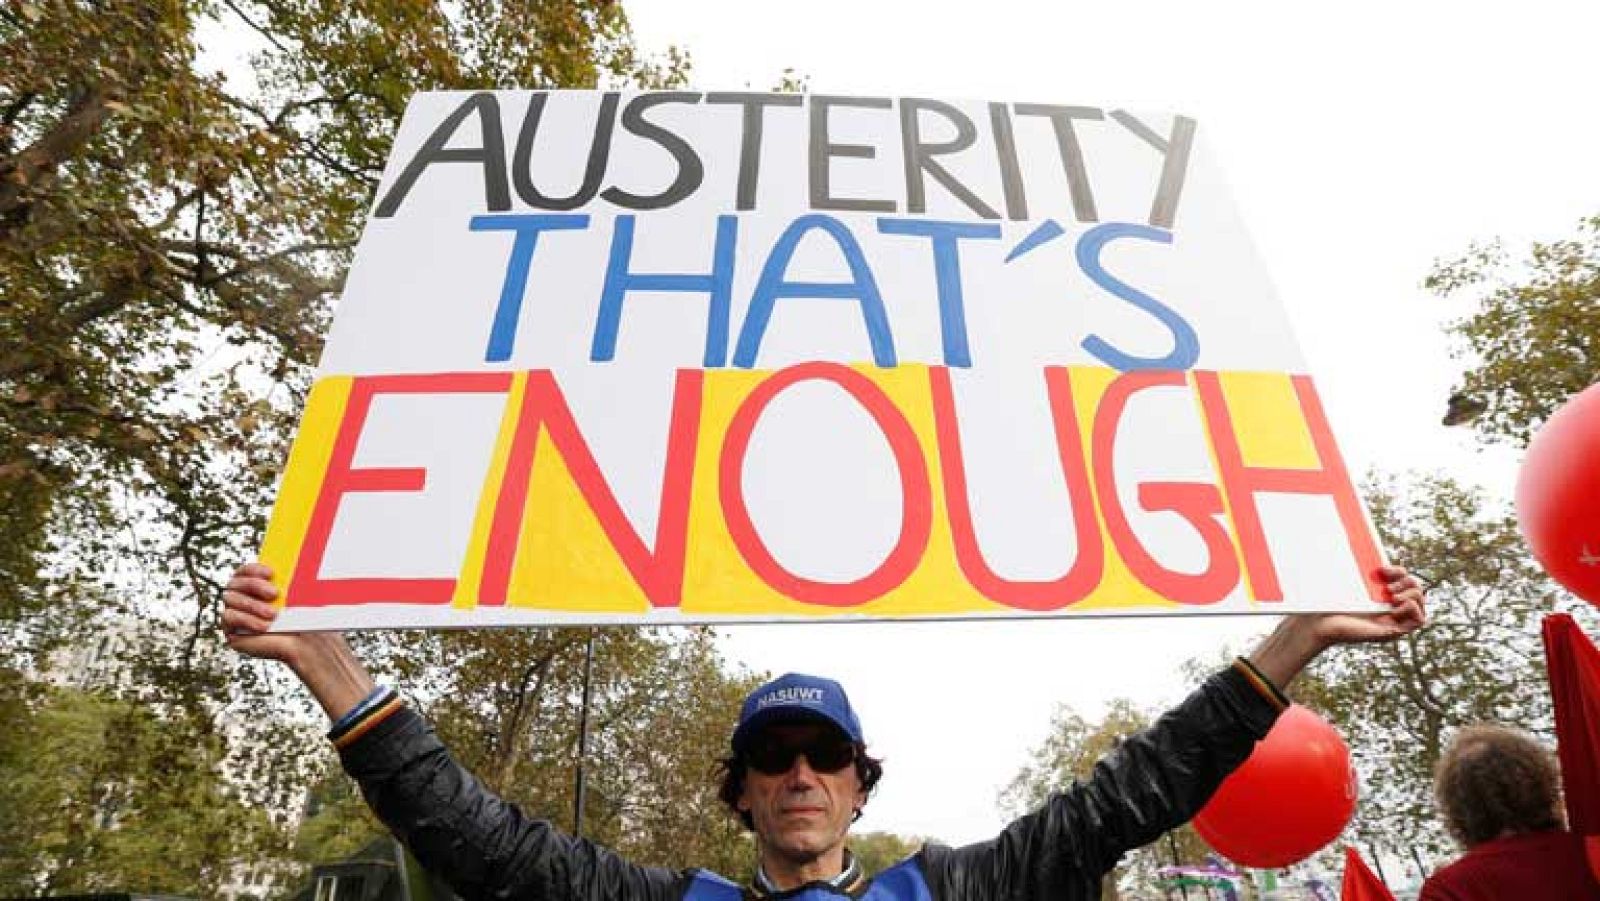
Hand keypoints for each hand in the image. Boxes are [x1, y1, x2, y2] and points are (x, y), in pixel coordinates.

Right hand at [222, 561, 314, 664]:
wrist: (304, 645)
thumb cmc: (304, 617)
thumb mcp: (301, 593)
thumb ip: (295, 575)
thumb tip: (298, 554)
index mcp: (256, 584)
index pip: (245, 570)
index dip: (254, 569)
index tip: (271, 573)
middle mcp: (241, 596)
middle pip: (235, 582)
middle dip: (254, 585)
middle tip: (274, 593)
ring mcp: (234, 612)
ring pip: (231, 598)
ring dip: (253, 605)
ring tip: (274, 615)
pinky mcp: (231, 629)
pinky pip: (229, 617)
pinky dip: (247, 619)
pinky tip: (264, 626)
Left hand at [1248, 564, 1426, 688]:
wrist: (1319, 623)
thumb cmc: (1325, 602)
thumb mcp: (1342, 578)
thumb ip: (1345, 559)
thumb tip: (1341, 524)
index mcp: (1378, 591)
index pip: (1402, 577)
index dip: (1397, 571)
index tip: (1381, 570)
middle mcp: (1388, 605)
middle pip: (1416, 588)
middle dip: (1408, 581)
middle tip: (1388, 587)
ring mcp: (1392, 619)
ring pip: (1420, 602)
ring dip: (1412, 594)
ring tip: (1392, 596)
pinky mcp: (1394, 632)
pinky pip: (1420, 620)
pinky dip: (1413, 609)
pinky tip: (1395, 606)